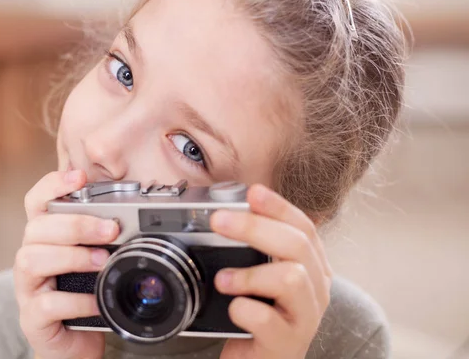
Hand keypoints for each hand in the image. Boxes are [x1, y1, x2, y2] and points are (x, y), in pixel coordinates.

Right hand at [14, 169, 119, 358]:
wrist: (77, 341)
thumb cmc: (85, 294)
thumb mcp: (94, 260)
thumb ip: (103, 236)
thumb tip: (133, 213)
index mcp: (45, 239)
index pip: (36, 202)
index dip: (52, 185)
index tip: (78, 176)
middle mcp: (30, 258)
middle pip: (36, 228)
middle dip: (76, 224)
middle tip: (111, 229)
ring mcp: (27, 288)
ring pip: (31, 260)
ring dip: (72, 256)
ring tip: (102, 262)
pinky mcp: (32, 318)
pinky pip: (45, 305)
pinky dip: (75, 301)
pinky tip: (96, 301)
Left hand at [210, 184, 332, 358]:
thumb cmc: (260, 317)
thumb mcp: (263, 278)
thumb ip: (257, 250)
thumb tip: (229, 213)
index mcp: (313, 268)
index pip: (305, 228)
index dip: (279, 207)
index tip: (253, 192)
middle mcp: (317, 290)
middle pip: (297, 245)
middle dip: (254, 227)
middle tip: (218, 221)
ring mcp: (306, 319)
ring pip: (292, 278)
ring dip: (250, 273)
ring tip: (223, 280)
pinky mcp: (287, 344)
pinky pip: (268, 320)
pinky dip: (244, 309)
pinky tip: (233, 309)